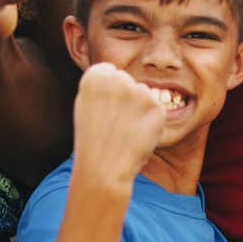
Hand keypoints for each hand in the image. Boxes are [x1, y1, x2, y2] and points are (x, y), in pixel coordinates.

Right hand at [70, 63, 165, 195]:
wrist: (103, 170)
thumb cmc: (92, 140)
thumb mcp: (85, 105)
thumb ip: (102, 86)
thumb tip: (119, 76)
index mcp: (95, 75)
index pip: (109, 72)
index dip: (108, 93)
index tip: (104, 109)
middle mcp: (118, 78)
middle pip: (128, 82)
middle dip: (126, 98)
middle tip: (114, 124)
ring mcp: (140, 92)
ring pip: (143, 95)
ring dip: (139, 110)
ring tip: (124, 132)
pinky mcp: (157, 107)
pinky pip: (156, 110)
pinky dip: (150, 123)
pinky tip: (136, 136)